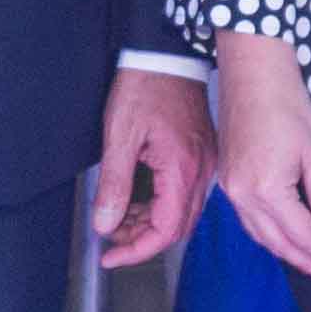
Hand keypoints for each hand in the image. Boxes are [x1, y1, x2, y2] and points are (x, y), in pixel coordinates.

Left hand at [91, 67, 214, 270]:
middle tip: (109, 236)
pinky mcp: (201, 156)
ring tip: (118, 218)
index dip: (136, 250)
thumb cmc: (145, 86)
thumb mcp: (119, 136)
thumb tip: (105, 224)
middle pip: (176, 227)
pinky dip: (159, 205)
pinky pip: (184, 195)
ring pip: (180, 213)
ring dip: (149, 223)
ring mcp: (205, 164)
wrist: (167, 54)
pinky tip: (137, 200)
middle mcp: (201, 172)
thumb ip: (113, 184)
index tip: (110, 256)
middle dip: (141, 239)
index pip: (165, 231)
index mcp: (182, 169)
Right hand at [208, 32, 310, 284]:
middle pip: (278, 242)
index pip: (302, 234)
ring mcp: (230, 188)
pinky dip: (268, 235)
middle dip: (306, 260)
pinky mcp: (227, 179)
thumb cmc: (285, 102)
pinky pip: (248, 220)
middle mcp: (242, 195)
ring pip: (260, 235)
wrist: (251, 70)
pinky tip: (283, 237)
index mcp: (266, 189)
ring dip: (287, 252)